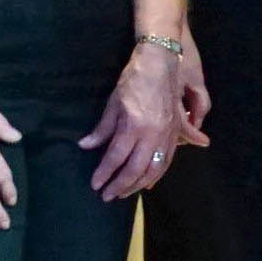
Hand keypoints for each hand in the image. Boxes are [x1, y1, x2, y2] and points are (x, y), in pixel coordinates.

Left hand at [82, 41, 199, 198]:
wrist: (161, 63)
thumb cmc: (134, 80)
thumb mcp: (113, 103)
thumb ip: (102, 129)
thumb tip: (85, 146)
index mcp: (134, 125)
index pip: (116, 157)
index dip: (104, 173)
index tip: (95, 184)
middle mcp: (152, 134)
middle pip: (135, 169)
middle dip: (121, 185)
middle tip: (107, 196)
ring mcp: (167, 135)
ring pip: (154, 169)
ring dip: (138, 184)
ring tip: (124, 193)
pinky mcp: (176, 133)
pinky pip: (168, 160)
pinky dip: (157, 174)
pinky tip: (147, 183)